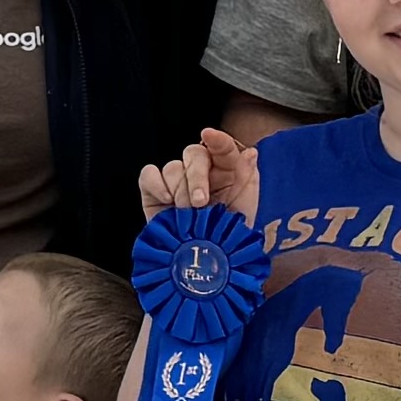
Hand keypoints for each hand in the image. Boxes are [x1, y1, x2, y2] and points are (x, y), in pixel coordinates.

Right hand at [139, 127, 261, 227]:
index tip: (210, 135)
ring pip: (172, 167)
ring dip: (180, 191)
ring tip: (188, 216)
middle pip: (193, 154)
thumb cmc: (227, 237)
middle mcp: (200, 172)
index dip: (217, 139)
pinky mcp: (154, 192)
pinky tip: (166, 201)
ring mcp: (176, 181)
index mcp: (226, 171)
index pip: (222, 147)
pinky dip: (156, 184)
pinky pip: (149, 175)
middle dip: (196, 177)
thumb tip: (250, 152)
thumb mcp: (245, 210)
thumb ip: (248, 179)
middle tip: (200, 203)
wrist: (205, 265)